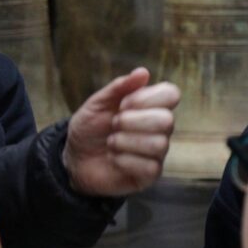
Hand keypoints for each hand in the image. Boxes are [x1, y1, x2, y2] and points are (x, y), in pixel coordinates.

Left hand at [62, 67, 179, 196]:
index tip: (123, 104)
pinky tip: (114, 159)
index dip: (146, 98)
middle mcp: (160, 129)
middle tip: (114, 124)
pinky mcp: (150, 175)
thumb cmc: (90, 128)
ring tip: (111, 142)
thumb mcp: (97, 103)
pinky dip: (124, 160)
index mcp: (150, 106)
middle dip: (132, 121)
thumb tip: (143, 72)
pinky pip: (149, 166)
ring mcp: (157, 152)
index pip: (171, 93)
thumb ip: (119, 87)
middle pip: (167, 120)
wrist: (75, 158)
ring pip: (158, 144)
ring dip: (125, 142)